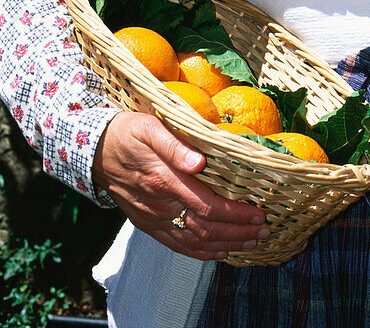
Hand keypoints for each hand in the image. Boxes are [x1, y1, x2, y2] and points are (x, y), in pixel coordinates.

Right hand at [92, 111, 269, 259]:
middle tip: (264, 230)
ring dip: (226, 245)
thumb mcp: (150, 127)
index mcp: (164, 180)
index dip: (236, 215)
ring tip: (251, 243)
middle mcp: (160, 205)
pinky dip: (201, 252)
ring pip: (194, 242)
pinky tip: (219, 252)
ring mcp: (153, 218)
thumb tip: (200, 162)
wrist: (95, 151)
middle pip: (206, 229)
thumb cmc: (128, 133)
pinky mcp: (148, 224)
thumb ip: (175, 145)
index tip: (259, 213)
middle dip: (238, 233)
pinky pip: (177, 245)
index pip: (208, 207)